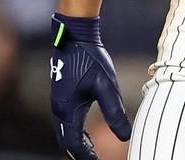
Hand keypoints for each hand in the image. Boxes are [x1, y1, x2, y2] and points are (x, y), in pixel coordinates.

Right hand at [48, 14, 130, 159]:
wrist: (75, 37)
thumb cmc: (91, 59)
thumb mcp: (106, 86)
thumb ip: (115, 112)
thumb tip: (125, 136)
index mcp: (68, 111)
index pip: (74, 144)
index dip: (86, 156)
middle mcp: (59, 110)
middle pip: (66, 142)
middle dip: (80, 153)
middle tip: (95, 159)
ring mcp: (58, 103)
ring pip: (65, 132)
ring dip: (77, 143)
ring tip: (93, 151)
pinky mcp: (62, 96)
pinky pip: (66, 122)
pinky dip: (75, 132)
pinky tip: (86, 132)